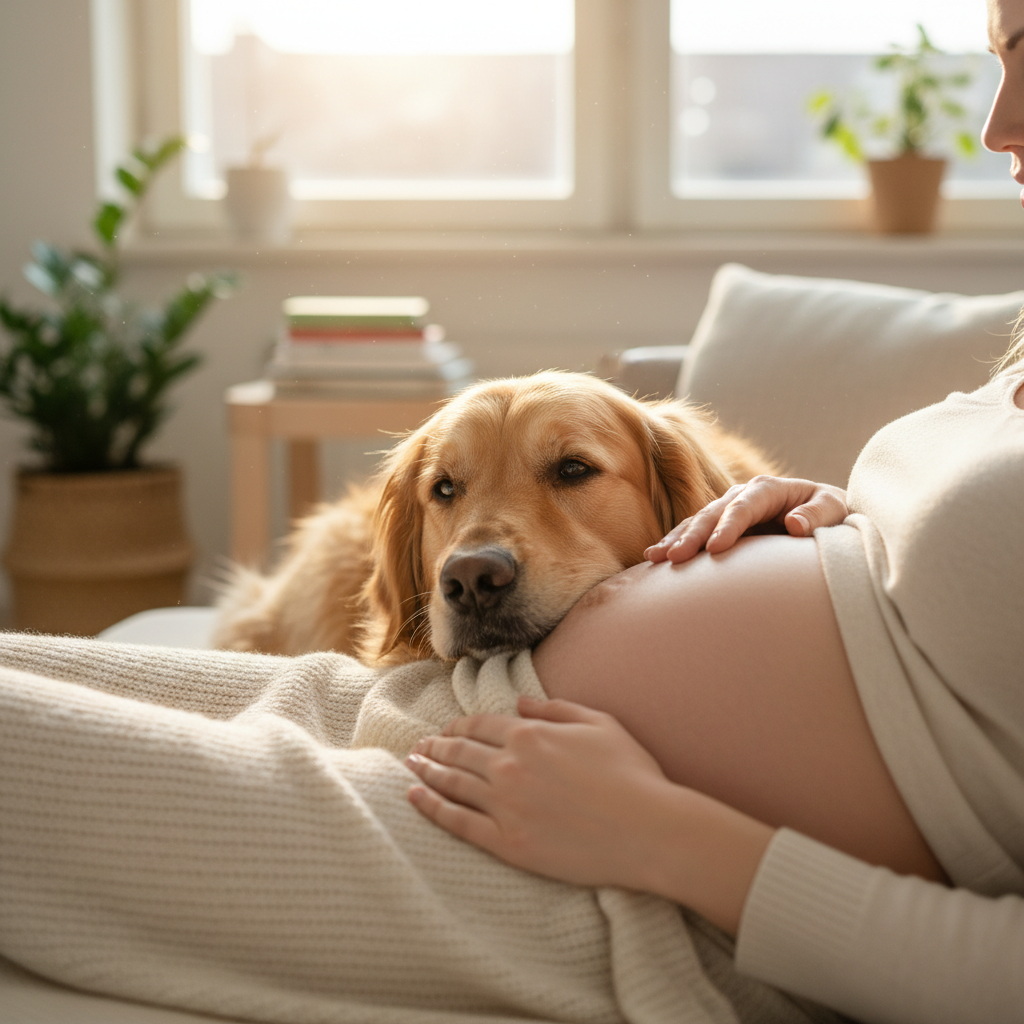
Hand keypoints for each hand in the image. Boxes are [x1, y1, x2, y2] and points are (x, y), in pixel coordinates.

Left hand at [407, 695, 773, 934]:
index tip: (446, 730)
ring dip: (426, 771)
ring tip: (411, 766)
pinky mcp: (507, 843)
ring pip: (452, 783)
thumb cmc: (631, 773)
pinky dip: (431, 807)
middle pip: (458, 752)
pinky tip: (414, 797)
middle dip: (434, 747)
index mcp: (529, 734)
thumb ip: (554, 709)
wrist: (649, 829)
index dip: (457, 726)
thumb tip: (520, 705)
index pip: (479, 725)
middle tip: (419, 748)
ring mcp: (505, 806)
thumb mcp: (598, 723)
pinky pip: (458, 823)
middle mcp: (509, 766)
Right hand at [645, 476, 848, 563]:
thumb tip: (795, 524)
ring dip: (676, 538)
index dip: (729, 526)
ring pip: (697, 521)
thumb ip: (818, 515)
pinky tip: (655, 557)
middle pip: (713, 513)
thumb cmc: (832, 514)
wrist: (823, 514)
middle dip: (693, 535)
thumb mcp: (835, 511)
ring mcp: (728, 508)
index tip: (716, 548)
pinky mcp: (720, 524)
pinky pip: (693, 531)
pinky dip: (675, 541)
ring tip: (655, 557)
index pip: (744, 506)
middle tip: (675, 557)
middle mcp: (743, 494)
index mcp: (770, 489)